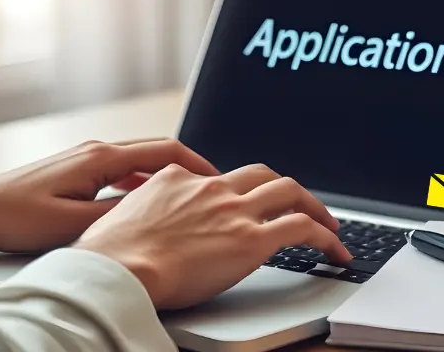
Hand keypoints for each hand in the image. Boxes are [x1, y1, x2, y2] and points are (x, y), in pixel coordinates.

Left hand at [0, 139, 218, 252]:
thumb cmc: (17, 215)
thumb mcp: (73, 223)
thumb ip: (117, 214)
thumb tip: (152, 209)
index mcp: (101, 157)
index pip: (163, 150)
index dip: (195, 163)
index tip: (215, 178)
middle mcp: (96, 150)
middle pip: (155, 150)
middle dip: (186, 167)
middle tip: (208, 187)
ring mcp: (86, 156)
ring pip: (139, 160)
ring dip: (164, 175)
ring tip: (184, 196)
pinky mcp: (77, 167)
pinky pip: (121, 169)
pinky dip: (141, 180)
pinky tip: (146, 200)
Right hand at [73, 163, 352, 309]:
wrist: (116, 269)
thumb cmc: (108, 254)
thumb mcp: (120, 216)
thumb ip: (142, 210)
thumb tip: (142, 219)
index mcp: (178, 179)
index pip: (220, 176)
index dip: (241, 189)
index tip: (250, 201)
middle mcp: (211, 188)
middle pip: (262, 174)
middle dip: (285, 189)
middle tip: (299, 204)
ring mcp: (234, 211)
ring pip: (290, 192)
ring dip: (314, 206)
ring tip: (329, 225)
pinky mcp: (252, 240)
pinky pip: (302, 228)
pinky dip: (325, 236)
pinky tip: (334, 249)